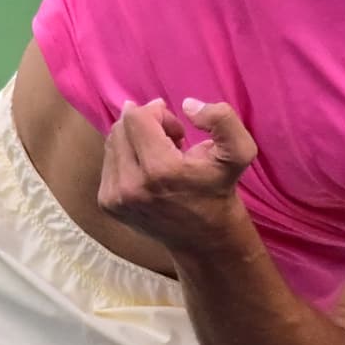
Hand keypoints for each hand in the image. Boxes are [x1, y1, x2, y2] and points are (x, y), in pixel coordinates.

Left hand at [98, 98, 258, 252]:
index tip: (177, 131)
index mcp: (159, 170)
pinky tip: (149, 171)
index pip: (136, 117)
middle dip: (146, 125)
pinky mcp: (106, 203)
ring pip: (112, 142)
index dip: (159, 114)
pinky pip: (108, 161)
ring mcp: (114, 197)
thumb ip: (222, 120)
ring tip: (161, 156)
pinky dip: (127, 157)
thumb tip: (187, 105)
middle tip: (171, 141)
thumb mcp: (238, 152)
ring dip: (135, 140)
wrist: (204, 238)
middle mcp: (130, 186)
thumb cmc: (219, 189)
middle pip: (121, 127)